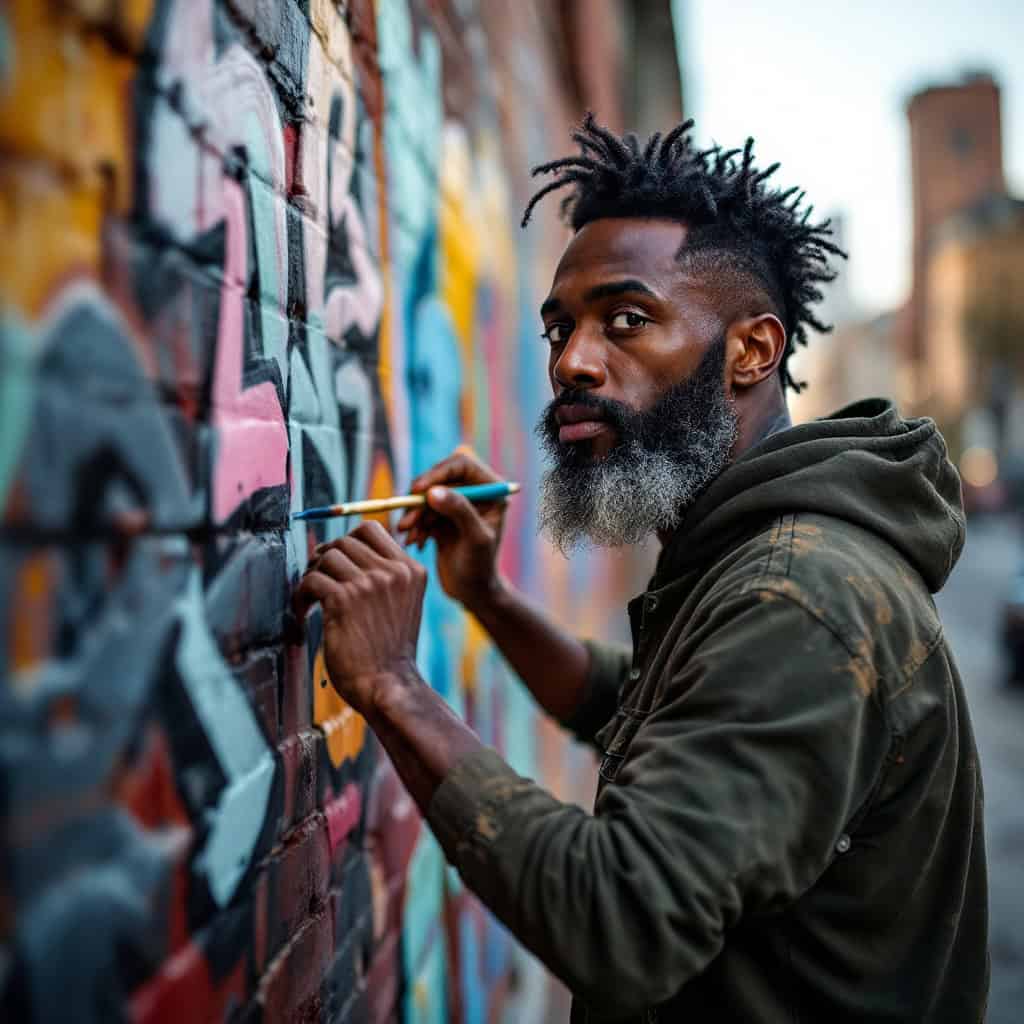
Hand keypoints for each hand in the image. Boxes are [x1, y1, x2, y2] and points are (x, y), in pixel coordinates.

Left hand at [292, 521, 427, 716]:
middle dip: (327, 558)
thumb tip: (341, 551)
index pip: (372, 530)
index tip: (337, 562)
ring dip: (314, 573)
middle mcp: (392, 572)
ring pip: (327, 556)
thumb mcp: (402, 604)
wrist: (387, 685)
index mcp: (410, 570)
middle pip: (346, 540)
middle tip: (319, 580)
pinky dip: (302, 594)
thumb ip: (385, 577)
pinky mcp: (343, 601)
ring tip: (312, 597)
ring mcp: (368, 584)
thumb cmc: (390, 651)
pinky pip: (311, 580)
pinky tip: (304, 611)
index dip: (348, 541)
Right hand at [397, 448, 506, 611]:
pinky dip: (415, 525)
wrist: (472, 593)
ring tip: (407, 535)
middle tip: (407, 521)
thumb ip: (459, 512)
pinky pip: (422, 512)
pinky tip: (415, 543)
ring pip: (427, 497)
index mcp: (491, 491)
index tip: (419, 490)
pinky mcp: (442, 518)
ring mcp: (457, 505)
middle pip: (440, 478)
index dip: (438, 472)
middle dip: (420, 499)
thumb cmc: (481, 568)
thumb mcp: (475, 539)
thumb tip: (434, 491)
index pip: (461, 464)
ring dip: (414, 515)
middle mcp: (475, 493)